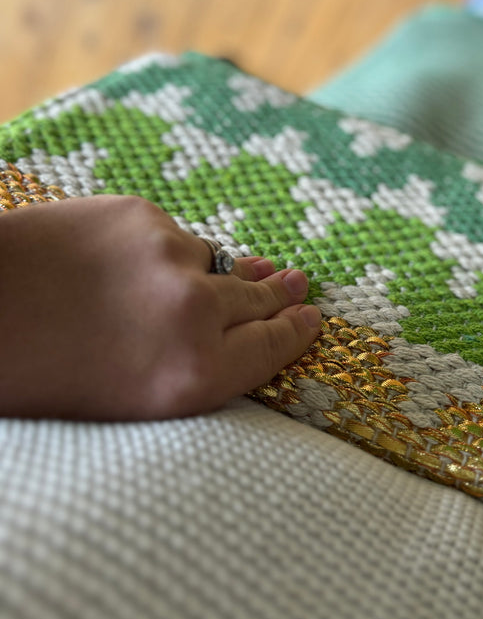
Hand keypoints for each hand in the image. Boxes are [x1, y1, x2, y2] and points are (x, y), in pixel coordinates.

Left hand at [0, 195, 321, 419]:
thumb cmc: (36, 374)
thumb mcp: (125, 403)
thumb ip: (194, 364)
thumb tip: (239, 312)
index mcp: (192, 378)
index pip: (271, 349)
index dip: (294, 333)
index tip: (311, 319)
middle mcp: (195, 315)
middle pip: (257, 301)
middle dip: (277, 296)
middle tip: (296, 285)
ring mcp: (171, 256)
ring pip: (210, 262)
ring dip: (202, 275)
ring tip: (179, 287)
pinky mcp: (140, 215)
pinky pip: (167, 235)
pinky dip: (155, 250)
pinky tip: (122, 265)